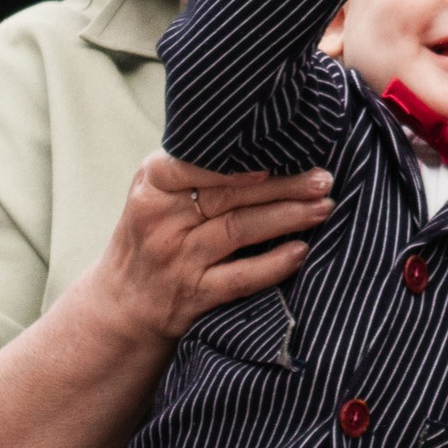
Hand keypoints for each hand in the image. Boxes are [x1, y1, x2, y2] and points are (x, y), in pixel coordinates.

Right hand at [102, 150, 335, 347]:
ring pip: (238, 230)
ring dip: (287, 217)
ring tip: (324, 207)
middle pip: (228, 196)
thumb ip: (195, 171)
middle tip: (324, 178)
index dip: (235, 162)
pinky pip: (240, 278)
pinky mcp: (193, 295)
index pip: (193, 164)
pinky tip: (300, 252)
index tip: (278, 154)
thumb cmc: (152, 237)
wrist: (123, 305)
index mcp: (152, 186)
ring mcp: (177, 259)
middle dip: (283, 185)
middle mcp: (161, 220)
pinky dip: (273, 264)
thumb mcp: (156, 197)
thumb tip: (266, 142)